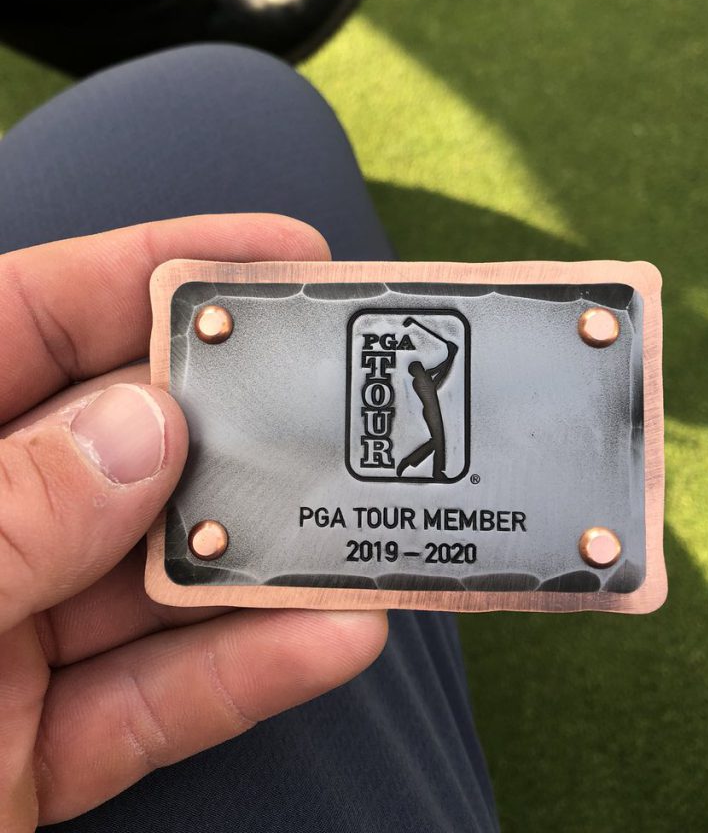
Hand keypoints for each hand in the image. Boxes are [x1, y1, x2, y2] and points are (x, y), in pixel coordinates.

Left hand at [0, 215, 387, 830]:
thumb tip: (145, 426)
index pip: (26, 322)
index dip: (151, 274)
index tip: (276, 257)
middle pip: (112, 447)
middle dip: (234, 419)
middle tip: (346, 397)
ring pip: (145, 580)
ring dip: (261, 558)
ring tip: (366, 519)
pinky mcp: (19, 756)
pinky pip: (144, 704)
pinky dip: (238, 674)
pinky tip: (332, 636)